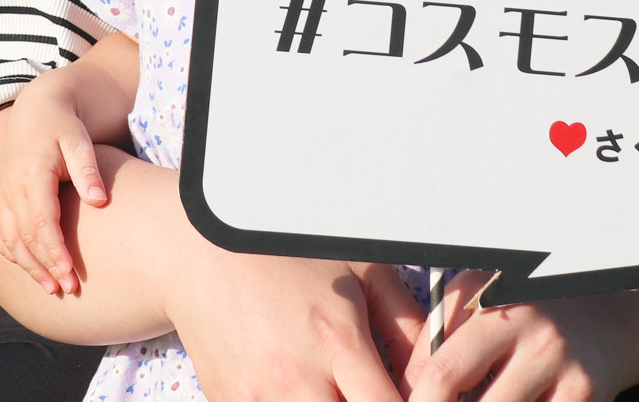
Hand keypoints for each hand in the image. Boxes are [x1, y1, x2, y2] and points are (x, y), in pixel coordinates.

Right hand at [0, 91, 109, 295]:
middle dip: (45, 266)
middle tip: (68, 289)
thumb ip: (88, 170)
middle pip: (24, 237)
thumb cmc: (64, 128)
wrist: (35, 111)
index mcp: (30, 174)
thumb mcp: (80, 142)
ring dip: (28, 267)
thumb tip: (99, 202)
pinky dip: (11, 254)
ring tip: (51, 289)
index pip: (40, 221)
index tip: (70, 272)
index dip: (54, 250)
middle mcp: (9, 186)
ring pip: (7, 240)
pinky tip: (29, 270)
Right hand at [161, 241, 423, 401]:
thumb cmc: (284, 254)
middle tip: (374, 396)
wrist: (198, 251)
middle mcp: (296, 379)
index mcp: (337, 341)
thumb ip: (408, 325)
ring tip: (339, 392)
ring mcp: (257, 400)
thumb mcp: (360, 270)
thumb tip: (440, 373)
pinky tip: (306, 393)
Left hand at [407, 274, 632, 401]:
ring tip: (481, 401)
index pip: (444, 372)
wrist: (603, 321)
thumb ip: (435, 341)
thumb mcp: (477, 305)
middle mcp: (535, 336)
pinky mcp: (588, 397)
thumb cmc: (523, 316)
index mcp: (497, 307)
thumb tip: (406, 393)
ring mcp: (565, 370)